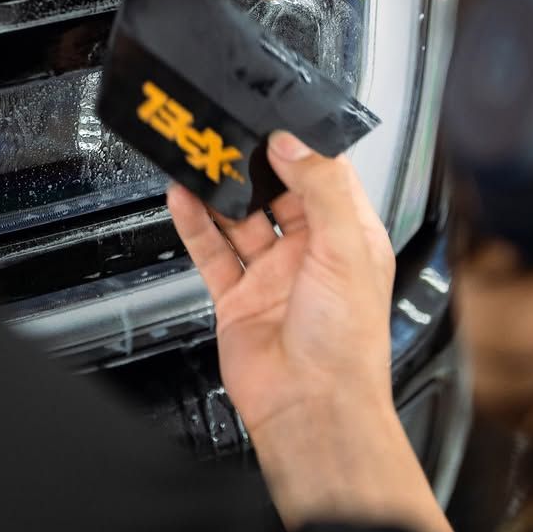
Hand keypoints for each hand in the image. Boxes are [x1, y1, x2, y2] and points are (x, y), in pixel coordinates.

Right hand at [169, 135, 460, 531]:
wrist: (311, 406)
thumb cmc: (347, 345)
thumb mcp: (347, 249)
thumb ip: (321, 190)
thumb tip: (293, 146)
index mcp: (350, 238)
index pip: (326, 178)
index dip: (301, 150)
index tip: (274, 125)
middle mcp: (312, 253)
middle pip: (276, 194)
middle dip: (252, 166)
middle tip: (227, 135)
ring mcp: (272, 275)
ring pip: (239, 219)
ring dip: (219, 191)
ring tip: (198, 157)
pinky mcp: (238, 298)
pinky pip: (211, 251)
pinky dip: (194, 224)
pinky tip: (182, 197)